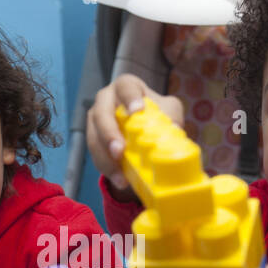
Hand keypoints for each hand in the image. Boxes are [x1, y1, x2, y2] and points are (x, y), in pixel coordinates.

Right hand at [86, 74, 184, 199]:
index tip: (137, 111)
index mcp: (127, 86)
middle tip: (119, 151)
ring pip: (94, 137)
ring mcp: (96, 119)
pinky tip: (120, 180)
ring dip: (105, 157)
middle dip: (109, 133)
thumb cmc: (156, 115)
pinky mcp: (93, 138)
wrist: (144, 132)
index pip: (125, 86)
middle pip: (101, 113)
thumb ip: (171, 116)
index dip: (129, 97)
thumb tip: (174, 129)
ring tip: (120, 176)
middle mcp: (107, 99)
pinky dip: (107, 169)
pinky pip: (95, 154)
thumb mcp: (169, 112)